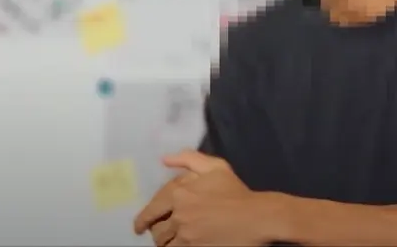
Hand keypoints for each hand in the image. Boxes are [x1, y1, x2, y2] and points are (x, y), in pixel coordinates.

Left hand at [133, 150, 270, 246]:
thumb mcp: (216, 167)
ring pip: (163, 242)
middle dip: (154, 231)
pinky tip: (180, 245)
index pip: (153, 207)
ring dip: (164, 242)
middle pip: (156, 228)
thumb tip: (165, 160)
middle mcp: (179, 213)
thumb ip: (189, 159)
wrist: (256, 217)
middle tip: (155, 235)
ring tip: (169, 242)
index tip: (141, 226)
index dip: (144, 218)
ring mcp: (185, 233)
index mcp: (180, 192)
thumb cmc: (236, 192)